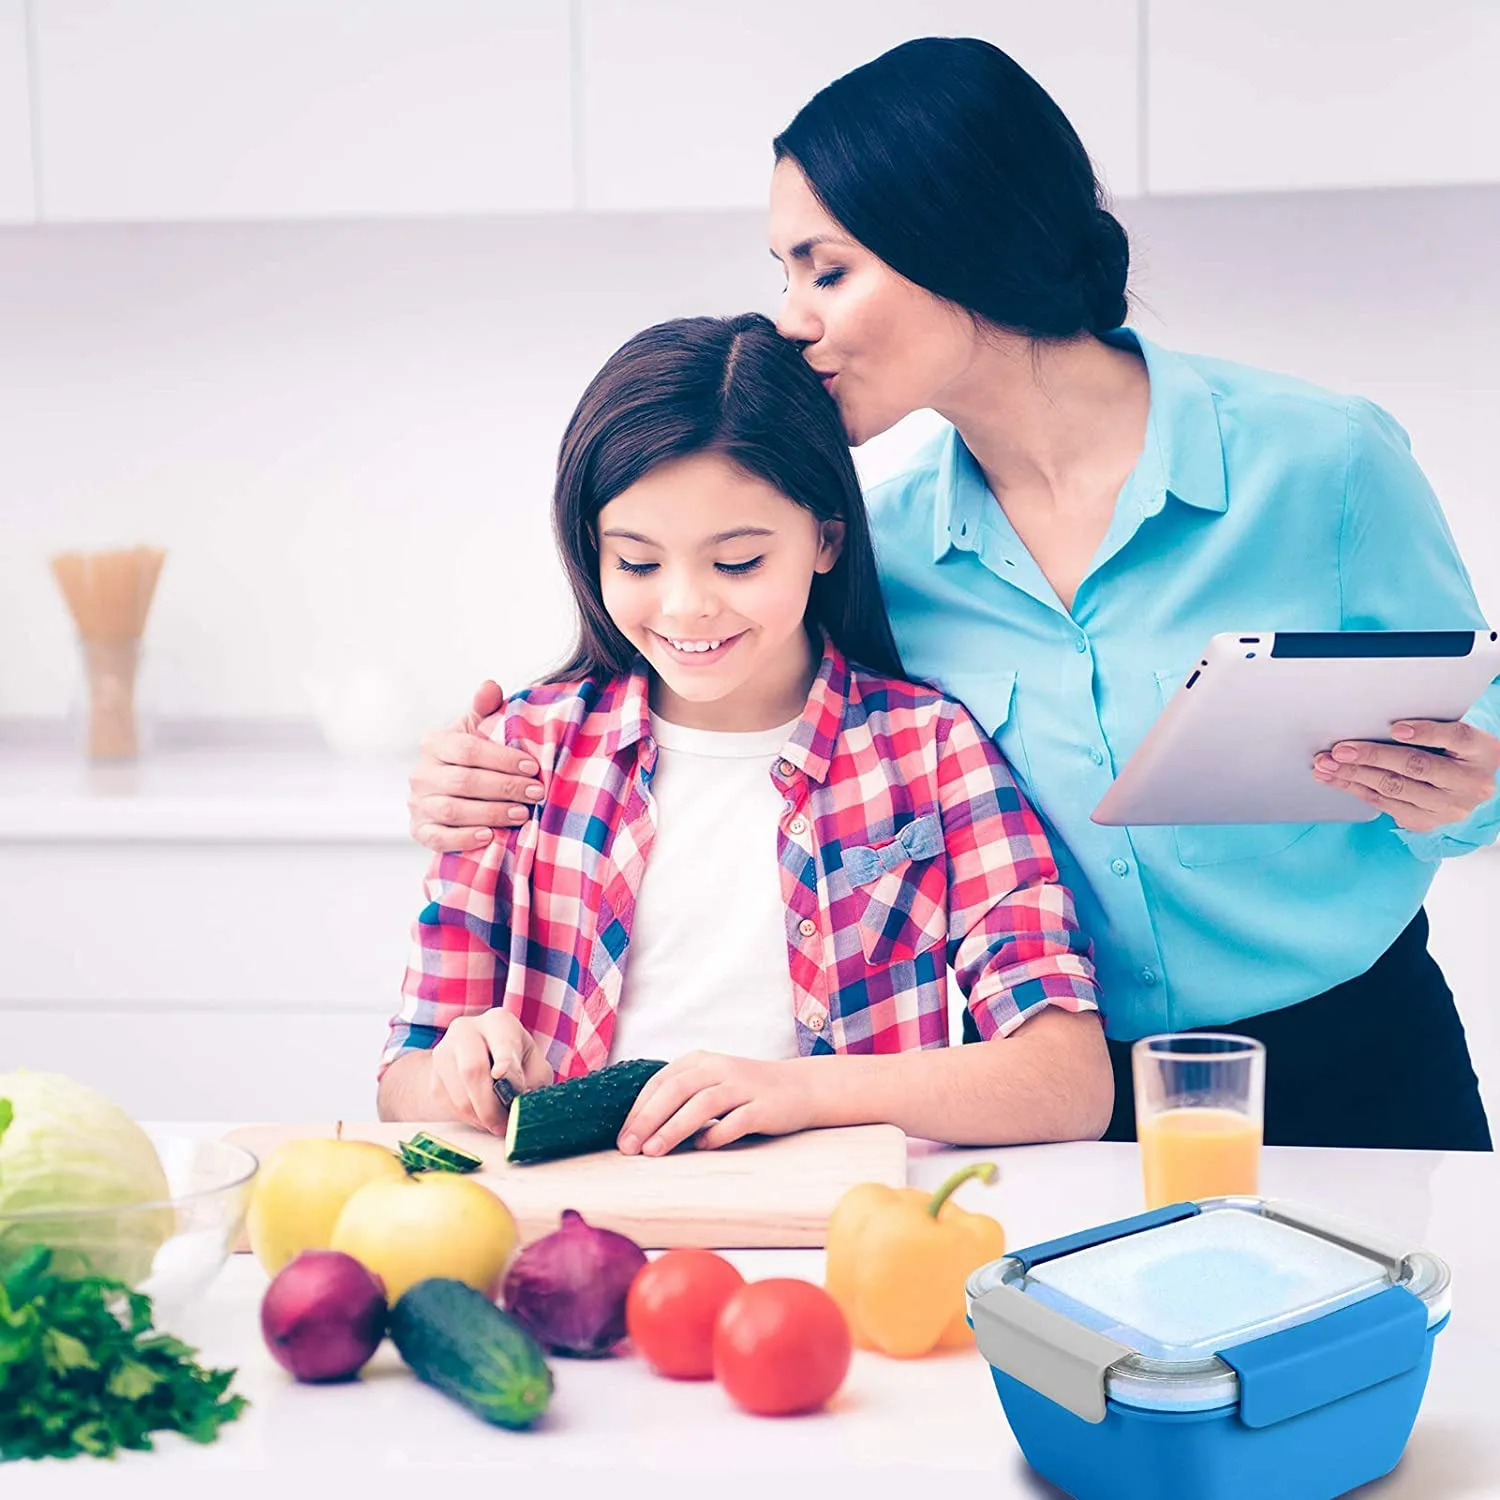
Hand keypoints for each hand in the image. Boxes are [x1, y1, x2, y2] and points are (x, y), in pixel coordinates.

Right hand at [408, 679, 545, 851]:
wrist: (455, 794)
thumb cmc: (473, 758)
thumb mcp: (478, 730)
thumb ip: (485, 709)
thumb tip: (490, 686)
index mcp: (434, 743)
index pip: (468, 749)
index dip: (503, 759)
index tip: (533, 768)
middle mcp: (421, 773)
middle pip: (464, 781)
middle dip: (505, 787)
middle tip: (536, 793)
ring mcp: (418, 804)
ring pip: (454, 810)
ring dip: (492, 813)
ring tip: (523, 814)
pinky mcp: (420, 831)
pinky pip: (439, 838)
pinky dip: (465, 838)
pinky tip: (490, 836)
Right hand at [430, 1011, 553, 1134]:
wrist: (483, 1059)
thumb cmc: (517, 1061)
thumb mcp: (534, 1066)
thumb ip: (533, 1081)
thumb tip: (520, 1099)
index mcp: (498, 1022)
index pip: (500, 1041)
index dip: (502, 1059)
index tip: (501, 1074)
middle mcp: (465, 1029)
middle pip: (472, 1069)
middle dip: (490, 1105)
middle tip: (504, 1125)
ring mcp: (444, 1051)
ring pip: (459, 1094)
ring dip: (480, 1117)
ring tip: (497, 1124)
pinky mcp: (434, 1076)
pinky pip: (449, 1105)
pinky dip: (468, 1118)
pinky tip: (482, 1117)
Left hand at [616, 1053, 815, 1155]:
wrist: (800, 1088)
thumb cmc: (745, 1092)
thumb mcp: (711, 1084)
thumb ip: (681, 1098)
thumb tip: (641, 1132)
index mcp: (701, 1061)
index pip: (661, 1082)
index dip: (639, 1109)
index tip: (623, 1138)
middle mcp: (720, 1068)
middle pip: (676, 1090)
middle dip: (648, 1119)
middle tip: (629, 1148)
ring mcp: (743, 1086)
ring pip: (702, 1104)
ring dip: (674, 1128)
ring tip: (653, 1152)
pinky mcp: (764, 1106)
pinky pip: (737, 1120)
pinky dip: (716, 1134)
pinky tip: (702, 1147)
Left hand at [1313, 718, 1499, 832]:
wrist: (1474, 787)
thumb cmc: (1456, 752)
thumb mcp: (1456, 736)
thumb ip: (1431, 726)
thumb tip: (1379, 719)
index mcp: (1482, 752)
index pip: (1456, 737)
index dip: (1426, 732)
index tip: (1396, 728)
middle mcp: (1470, 783)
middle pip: (1417, 766)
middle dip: (1372, 757)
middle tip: (1339, 750)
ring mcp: (1449, 807)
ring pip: (1395, 789)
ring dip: (1354, 776)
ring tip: (1326, 765)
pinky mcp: (1427, 822)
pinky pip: (1386, 805)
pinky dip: (1356, 790)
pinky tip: (1336, 780)